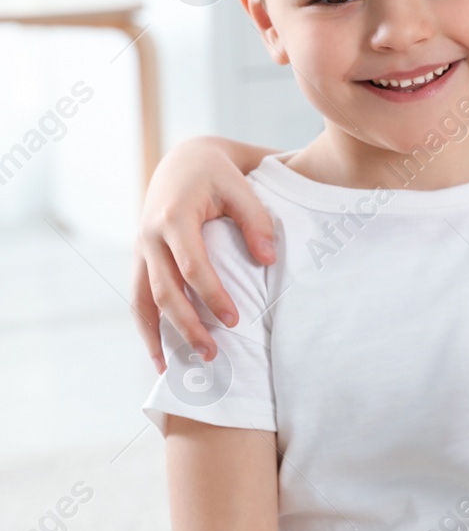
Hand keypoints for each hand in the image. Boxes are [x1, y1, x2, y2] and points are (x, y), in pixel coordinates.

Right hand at [133, 138, 276, 369]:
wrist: (184, 161)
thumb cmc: (218, 175)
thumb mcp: (241, 186)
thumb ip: (257, 221)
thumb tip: (268, 260)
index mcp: (174, 218)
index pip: (192, 266)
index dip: (212, 295)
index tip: (234, 320)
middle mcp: (149, 237)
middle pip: (163, 291)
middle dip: (186, 326)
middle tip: (212, 355)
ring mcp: (140, 250)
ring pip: (141, 300)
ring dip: (157, 336)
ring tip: (173, 370)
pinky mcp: (141, 259)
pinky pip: (137, 299)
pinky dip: (146, 328)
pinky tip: (158, 356)